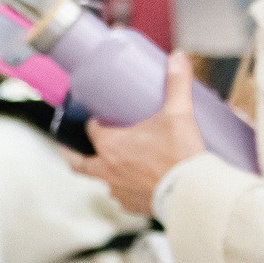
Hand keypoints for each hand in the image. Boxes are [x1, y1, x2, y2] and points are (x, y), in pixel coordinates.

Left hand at [77, 53, 207, 216]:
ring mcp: (117, 191)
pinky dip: (124, 189)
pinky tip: (134, 184)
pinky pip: (121, 197)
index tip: (98, 118)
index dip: (93, 122)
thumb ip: (177, 83)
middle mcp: (106, 171)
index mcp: (110, 146)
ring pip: (102, 180)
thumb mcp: (179, 114)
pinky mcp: (131, 206)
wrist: (193, 194)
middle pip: (79, 162)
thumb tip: (178, 56)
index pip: (90, 130)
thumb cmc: (181, 155)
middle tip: (69, 148)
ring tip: (114, 164)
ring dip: (104, 171)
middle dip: (73, 154)